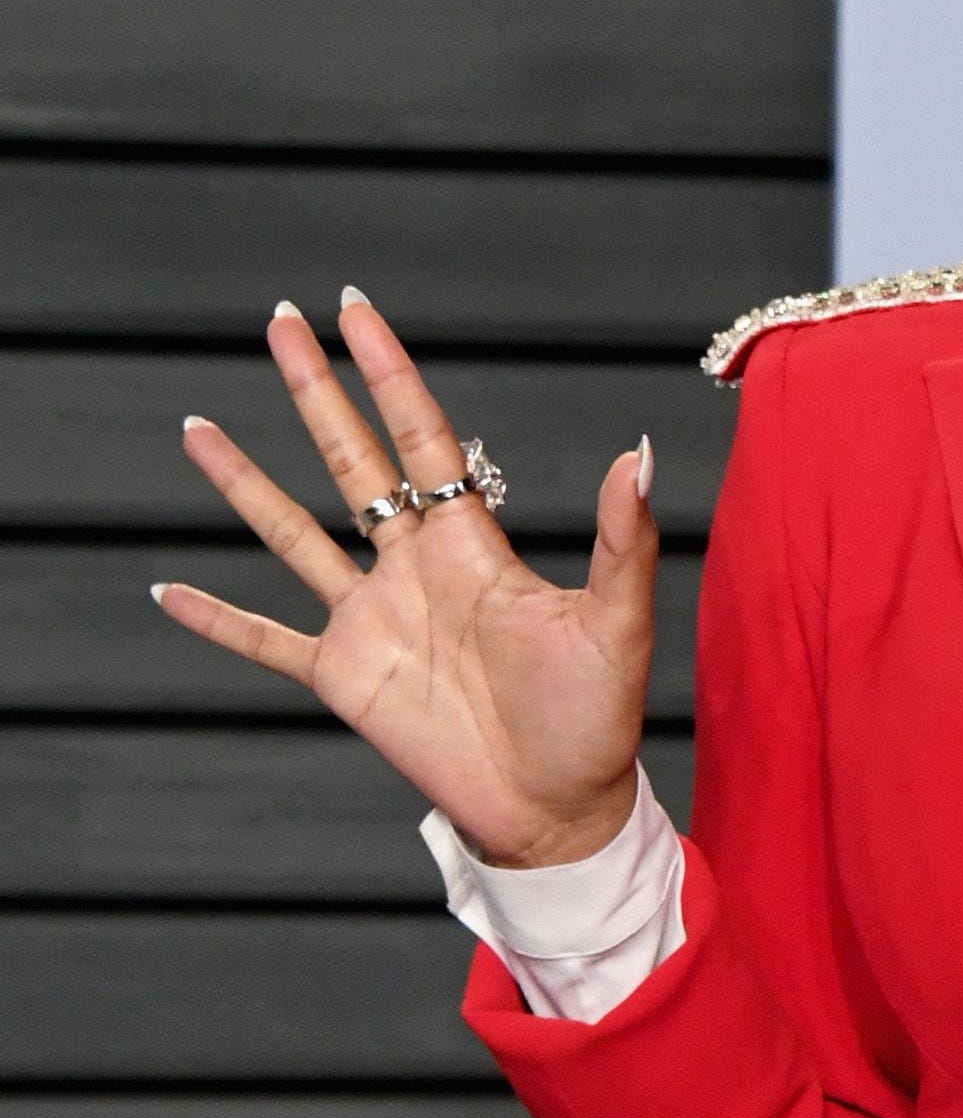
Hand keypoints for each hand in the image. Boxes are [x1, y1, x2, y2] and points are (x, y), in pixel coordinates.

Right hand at [154, 291, 657, 867]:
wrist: (559, 805)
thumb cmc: (595, 715)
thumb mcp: (617, 620)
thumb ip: (622, 538)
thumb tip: (640, 452)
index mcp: (471, 543)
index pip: (420, 436)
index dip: (387, 373)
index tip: (354, 312)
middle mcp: (412, 567)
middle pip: (351, 459)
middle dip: (314, 390)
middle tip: (279, 321)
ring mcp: (372, 618)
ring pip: (293, 534)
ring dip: (246, 484)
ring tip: (198, 429)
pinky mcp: (344, 677)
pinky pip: (266, 641)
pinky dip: (216, 619)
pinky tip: (167, 589)